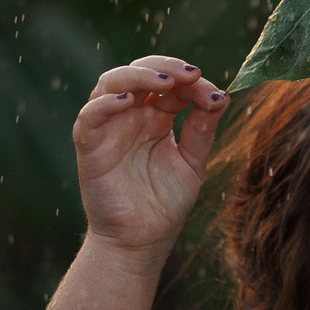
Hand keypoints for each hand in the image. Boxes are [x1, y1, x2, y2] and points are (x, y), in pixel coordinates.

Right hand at [71, 55, 227, 256]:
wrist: (142, 241)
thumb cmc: (165, 203)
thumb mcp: (193, 162)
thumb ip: (202, 129)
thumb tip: (220, 95)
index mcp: (156, 117)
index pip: (170, 84)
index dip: (190, 81)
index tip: (212, 92)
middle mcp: (131, 117)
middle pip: (139, 73)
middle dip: (165, 67)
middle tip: (190, 74)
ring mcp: (109, 129)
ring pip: (110, 84)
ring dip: (137, 76)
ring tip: (166, 83)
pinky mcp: (90, 147)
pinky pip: (89, 117)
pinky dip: (105, 104)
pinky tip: (128, 101)